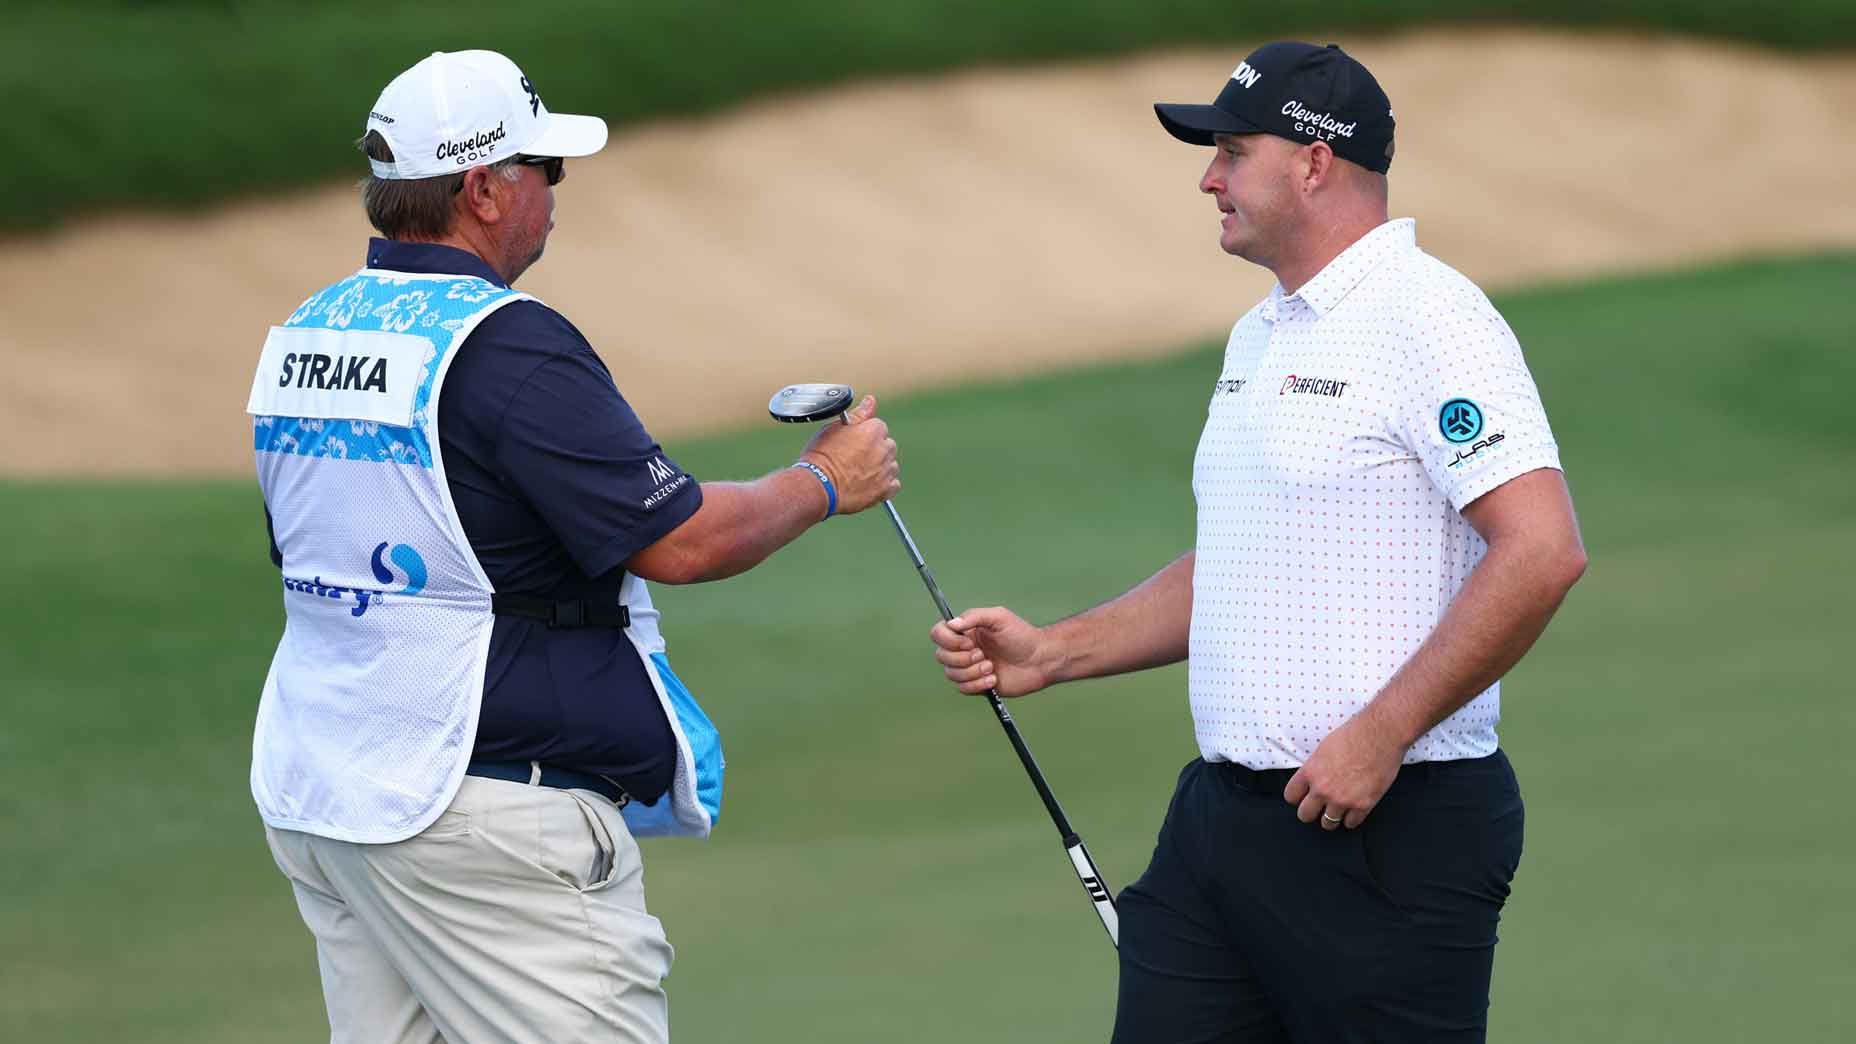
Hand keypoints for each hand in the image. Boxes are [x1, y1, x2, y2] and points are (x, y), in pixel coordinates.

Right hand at [799, 395, 898, 515]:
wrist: (817, 486)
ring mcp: (886, 471)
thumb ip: (858, 415)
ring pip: (890, 464)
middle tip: (854, 459)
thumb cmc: (821, 455)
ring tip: (858, 473)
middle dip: (875, 450)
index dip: (864, 434)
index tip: (852, 443)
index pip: (878, 426)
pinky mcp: (885, 490)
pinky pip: (893, 484)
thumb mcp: (834, 428)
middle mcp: (884, 450)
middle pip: (887, 445)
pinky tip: (867, 484)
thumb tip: (871, 400)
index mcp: (873, 431)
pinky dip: (884, 484)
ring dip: (880, 467)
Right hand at [929, 607, 1052, 696]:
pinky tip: (994, 679)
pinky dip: (977, 684)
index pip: (939, 633)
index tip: (968, 642)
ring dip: (972, 672)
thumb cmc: (1022, 635)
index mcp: (966, 632)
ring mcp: (970, 668)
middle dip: (962, 658)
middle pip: (941, 656)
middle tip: (983, 655)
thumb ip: (974, 617)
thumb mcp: (999, 617)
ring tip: (992, 667)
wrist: (1040, 660)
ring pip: (952, 674)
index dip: (947, 640)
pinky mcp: (977, 685)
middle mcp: (964, 649)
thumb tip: (952, 623)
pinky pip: (963, 688)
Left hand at [1282, 710, 1407, 829]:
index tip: (1302, 797)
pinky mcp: (1363, 805)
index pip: (1290, 796)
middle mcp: (1323, 788)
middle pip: (1305, 815)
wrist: (1381, 734)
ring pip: (1328, 823)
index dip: (1296, 797)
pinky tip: (1354, 809)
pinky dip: (1352, 818)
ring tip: (1337, 809)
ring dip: (1331, 817)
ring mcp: (1343, 799)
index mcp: (1311, 771)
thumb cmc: (1355, 734)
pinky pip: (1351, 823)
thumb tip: (1313, 780)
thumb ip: (1315, 768)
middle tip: (1318, 808)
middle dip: (1311, 812)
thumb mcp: (1324, 748)